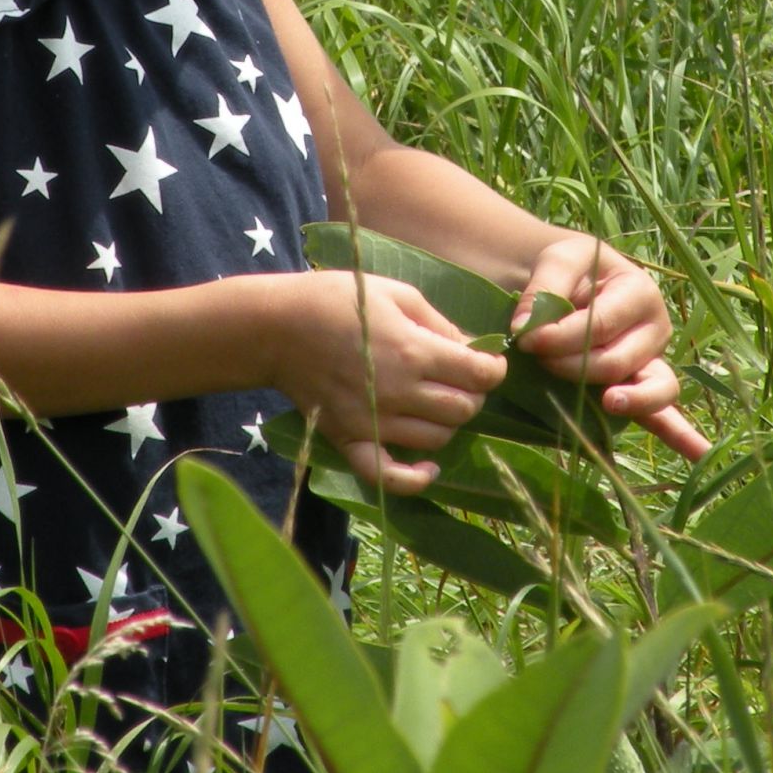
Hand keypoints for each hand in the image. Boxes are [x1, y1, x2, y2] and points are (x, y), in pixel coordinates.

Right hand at [269, 272, 507, 496]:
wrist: (278, 327)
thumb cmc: (339, 299)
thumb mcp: (397, 293)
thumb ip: (439, 323)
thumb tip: (473, 349)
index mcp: (415, 351)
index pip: (479, 375)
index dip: (494, 369)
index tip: (489, 362)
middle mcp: (399, 392)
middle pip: (463, 410)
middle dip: (472, 394)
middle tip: (460, 379)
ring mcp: (373, 422)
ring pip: (436, 440)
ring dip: (448, 424)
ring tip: (438, 404)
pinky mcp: (349, 440)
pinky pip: (388, 477)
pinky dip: (414, 479)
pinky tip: (429, 468)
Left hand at [513, 235, 710, 460]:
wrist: (575, 281)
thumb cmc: (572, 270)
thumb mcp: (559, 261)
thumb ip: (543, 290)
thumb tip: (525, 329)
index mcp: (639, 292)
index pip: (600, 325)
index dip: (560, 336)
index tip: (524, 338)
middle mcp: (654, 330)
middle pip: (618, 361)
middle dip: (572, 365)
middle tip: (538, 359)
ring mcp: (652, 362)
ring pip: (653, 389)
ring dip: (630, 400)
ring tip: (609, 402)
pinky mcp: (641, 388)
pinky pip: (666, 415)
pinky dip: (682, 436)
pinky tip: (697, 454)